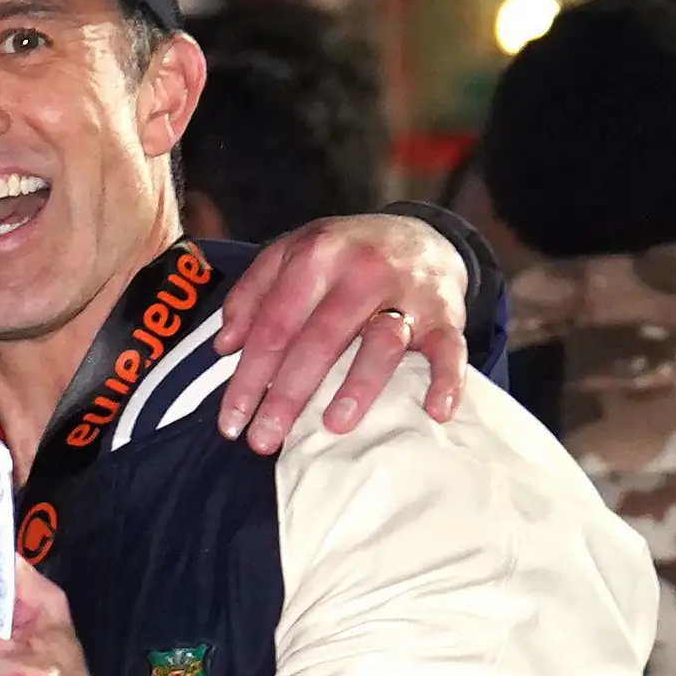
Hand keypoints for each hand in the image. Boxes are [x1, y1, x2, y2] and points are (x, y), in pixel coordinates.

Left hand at [210, 212, 468, 444]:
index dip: (249, 376)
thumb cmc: (344, 257)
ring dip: (358, 386)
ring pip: (381, 343)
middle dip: (288, 394)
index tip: (231, 423)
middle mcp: (362, 270)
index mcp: (317, 255)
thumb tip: (224, 346)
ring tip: (333, 426)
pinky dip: (447, 380)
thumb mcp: (290, 255)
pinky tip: (435, 411)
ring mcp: (407, 292)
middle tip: (264, 440)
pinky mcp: (447, 314)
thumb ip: (251, 294)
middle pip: (320, 338)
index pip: (275, 324)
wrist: (420, 234)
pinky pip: (451, 348)